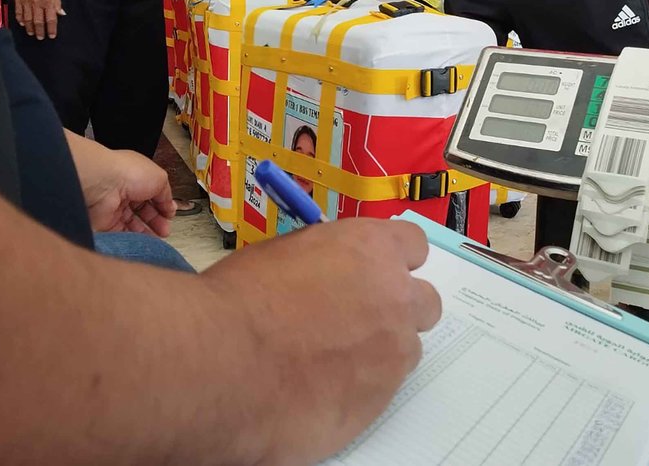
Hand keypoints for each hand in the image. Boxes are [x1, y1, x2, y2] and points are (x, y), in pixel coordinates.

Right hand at [12, 0, 63, 39]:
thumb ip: (58, 3)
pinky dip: (20, 19)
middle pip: (38, 22)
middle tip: (40, 37)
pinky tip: (23, 24)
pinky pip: (19, 12)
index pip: (51, 19)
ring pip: (28, 19)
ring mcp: (26, 2)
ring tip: (31, 33)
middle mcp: (37, 3)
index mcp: (48, 1)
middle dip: (40, 31)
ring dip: (30, 28)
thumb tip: (61, 14)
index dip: (51, 29)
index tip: (51, 35)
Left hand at [80, 147, 176, 235]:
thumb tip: (170, 207)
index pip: (152, 194)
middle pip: (143, 211)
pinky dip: (132, 239)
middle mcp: (124, 191)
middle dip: (156, 221)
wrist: (102, 184)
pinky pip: (121, 233)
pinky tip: (143, 240)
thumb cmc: (128, 173)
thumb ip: (167, 195)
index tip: (170, 215)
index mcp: (137, 177)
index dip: (163, 205)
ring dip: (146, 232)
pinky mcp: (105, 222)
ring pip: (132, 224)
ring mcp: (114, 207)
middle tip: (165, 230)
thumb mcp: (160, 179)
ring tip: (157, 239)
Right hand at [209, 218, 440, 463]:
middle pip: (425, 302)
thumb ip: (327, 260)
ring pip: (406, 351)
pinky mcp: (380, 402)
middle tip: (360, 321)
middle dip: (399, 310)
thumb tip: (329, 271)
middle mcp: (395, 297)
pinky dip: (359, 390)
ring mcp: (393, 353)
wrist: (224, 363)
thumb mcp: (286, 252)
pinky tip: (320, 389)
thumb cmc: (241, 300)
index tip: (377, 272)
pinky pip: (382, 392)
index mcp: (372, 249)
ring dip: (380, 353)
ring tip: (331, 362)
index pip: (414, 246)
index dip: (395, 261)